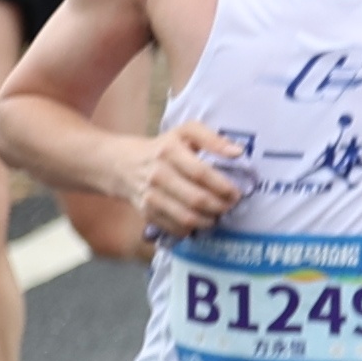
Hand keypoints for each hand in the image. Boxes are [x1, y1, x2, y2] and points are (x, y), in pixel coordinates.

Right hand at [138, 121, 251, 242]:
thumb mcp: (187, 132)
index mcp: (170, 151)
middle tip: (230, 206)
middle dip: (220, 206)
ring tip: (218, 215)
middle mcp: (158, 174)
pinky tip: (200, 221)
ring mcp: (150, 195)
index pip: (201, 173)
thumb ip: (213, 139)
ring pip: (186, 217)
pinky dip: (192, 228)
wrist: (123, 164)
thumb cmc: (164, 147)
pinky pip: (174, 227)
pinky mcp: (146, 212)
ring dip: (208, 220)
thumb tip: (238, 152)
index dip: (223, 186)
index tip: (236, 193)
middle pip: (196, 199)